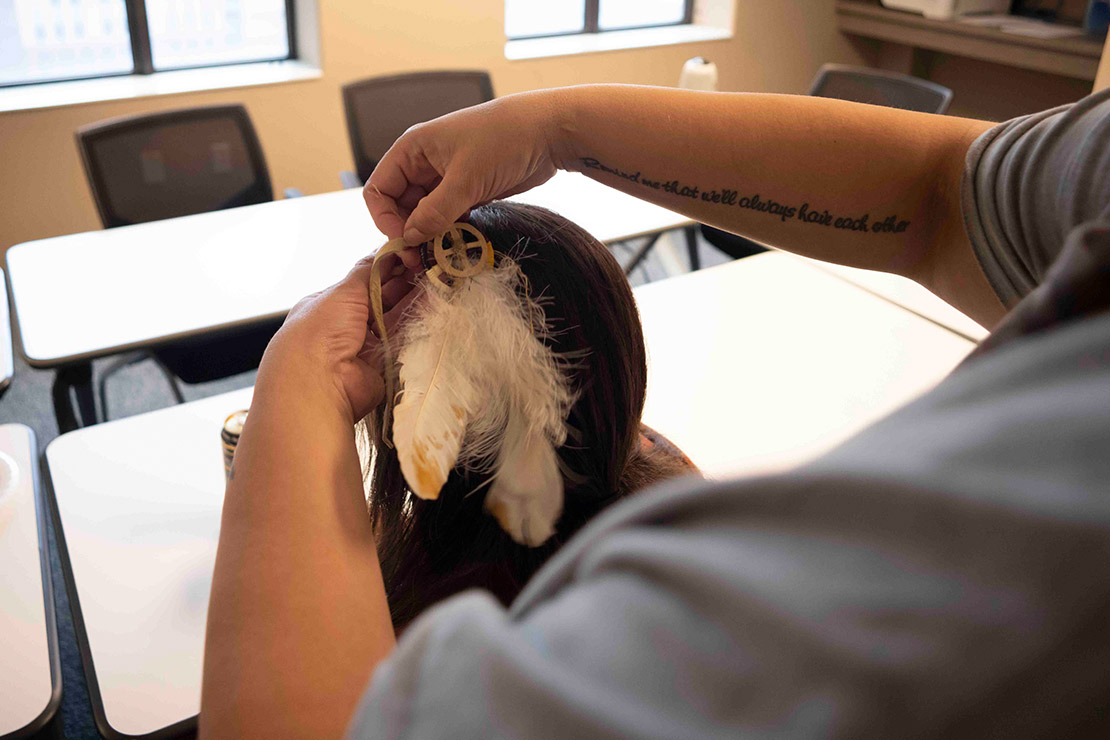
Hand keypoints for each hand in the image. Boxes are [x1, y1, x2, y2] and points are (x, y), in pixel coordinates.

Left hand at [259, 250, 417, 422]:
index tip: (409, 254)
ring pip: (393, 318)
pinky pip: (402, 339)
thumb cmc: (320, 331)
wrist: (319, 384)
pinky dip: (416, 322)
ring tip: (436, 278)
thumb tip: (385, 249)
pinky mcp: (382, 364)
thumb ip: (369, 270)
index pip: (362, 282)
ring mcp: (363, 346)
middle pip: (380, 299)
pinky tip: (432, 303)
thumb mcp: (343, 290)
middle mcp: (345, 326)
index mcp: (328, 305)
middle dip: (402, 282)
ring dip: (412, 300)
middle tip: (428, 264)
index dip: (385, 268)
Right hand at [363, 91, 563, 244]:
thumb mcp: (466, 179)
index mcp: (412, 149)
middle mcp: (424, 163)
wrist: (548, 132)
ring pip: (425, 214)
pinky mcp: (468, 190)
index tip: (405, 242)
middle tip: (423, 258)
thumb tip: (410, 238)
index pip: (379, 190)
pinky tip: (460, 239)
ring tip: (443, 253)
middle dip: (409, 231)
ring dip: (431, 234)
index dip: (385, 219)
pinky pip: (447, 216)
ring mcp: (446, 178)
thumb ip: (435, 212)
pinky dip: (450, 230)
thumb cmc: (503, 140)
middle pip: (400, 206)